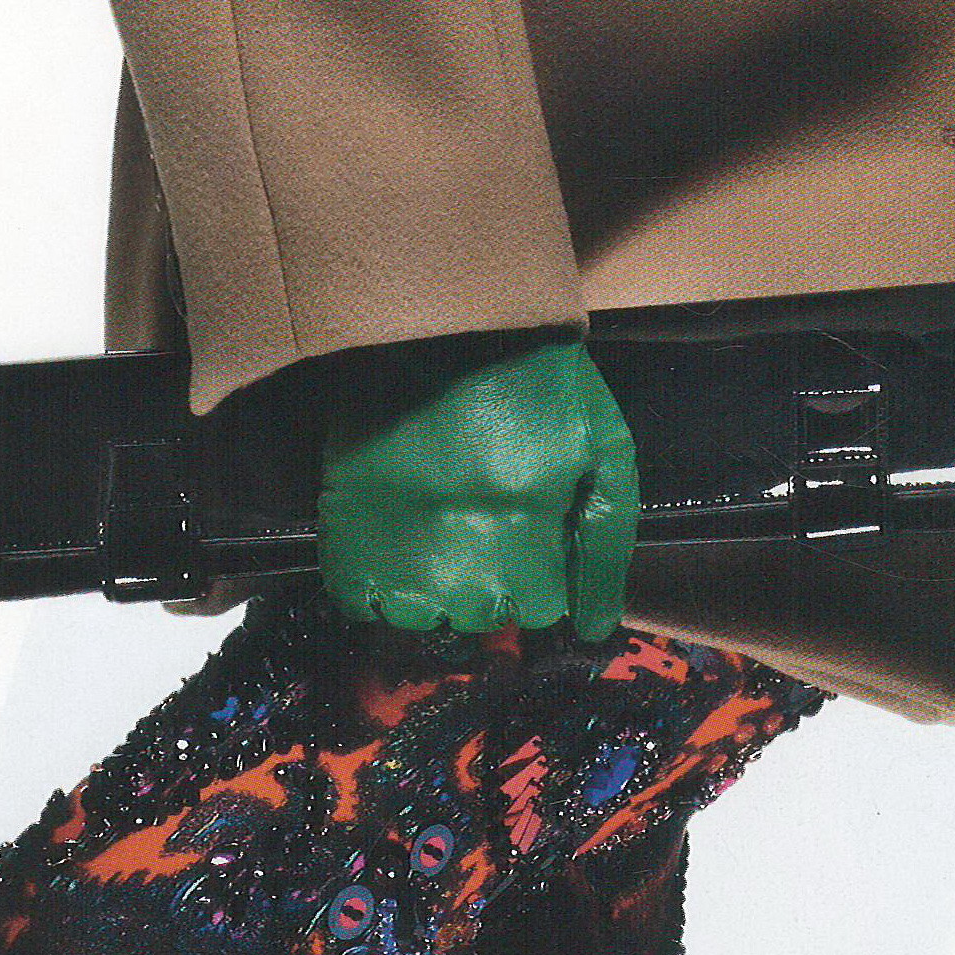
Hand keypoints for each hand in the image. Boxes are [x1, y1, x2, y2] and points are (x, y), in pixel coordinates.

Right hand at [314, 333, 639, 637]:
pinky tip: (395, 538)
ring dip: (433, 584)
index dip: (538, 575)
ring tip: (439, 520)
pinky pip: (362, 601)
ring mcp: (404, 562)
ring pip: (423, 617)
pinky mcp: (349, 539)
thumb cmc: (539, 382)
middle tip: (482, 516)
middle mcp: (468, 574)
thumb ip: (604, 542)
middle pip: (482, 618)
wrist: (448, 324)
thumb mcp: (602, 448)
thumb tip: (593, 629)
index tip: (529, 534)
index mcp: (534, 551)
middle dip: (489, 578)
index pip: (541, 613)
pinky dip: (376, 584)